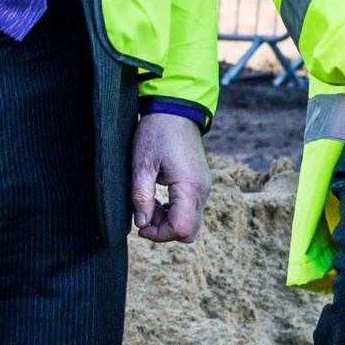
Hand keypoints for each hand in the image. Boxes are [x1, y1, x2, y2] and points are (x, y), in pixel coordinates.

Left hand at [130, 110, 208, 243]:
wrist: (176, 110)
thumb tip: (141, 224)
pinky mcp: (200, 183)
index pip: (182, 229)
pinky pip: (191, 208)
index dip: (159, 235)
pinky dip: (174, 210)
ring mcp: (204, 187)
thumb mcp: (142, 165)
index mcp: (189, 186)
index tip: (140, 228)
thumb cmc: (157, 133)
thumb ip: (141, 197)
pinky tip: (158, 198)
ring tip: (148, 203)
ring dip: (168, 220)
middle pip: (190, 231)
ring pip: (191, 221)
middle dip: (165, 231)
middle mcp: (202, 190)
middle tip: (144, 217)